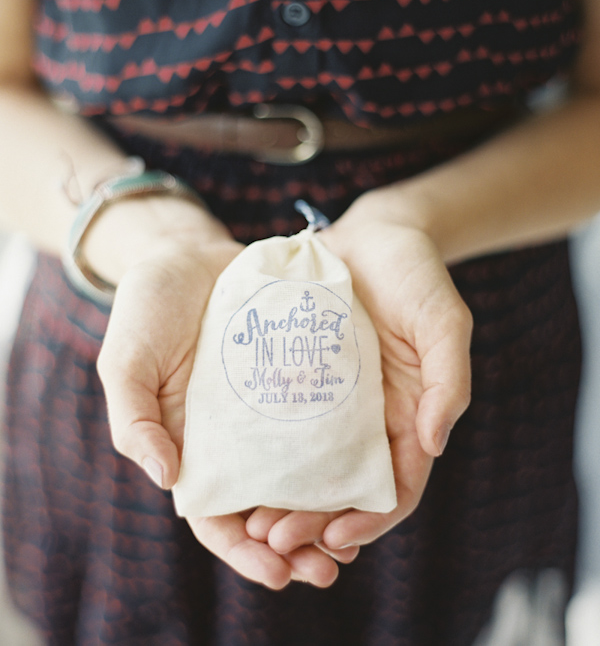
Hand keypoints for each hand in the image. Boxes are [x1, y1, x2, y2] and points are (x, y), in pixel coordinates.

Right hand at [94, 198, 349, 588]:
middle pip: (267, 508)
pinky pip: (324, 422)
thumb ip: (135, 420)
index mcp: (190, 448)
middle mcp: (235, 440)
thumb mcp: (126, 362)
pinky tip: (369, 467)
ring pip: (302, 475)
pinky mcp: (297, 378)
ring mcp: (269, 411)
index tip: (277, 573)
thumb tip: (167, 477)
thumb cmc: (147, 310)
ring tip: (360, 530)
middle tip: (331, 567)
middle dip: (297, 544)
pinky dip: (342, 452)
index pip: (215, 519)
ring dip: (327, 509)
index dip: (243, 552)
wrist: (188, 254)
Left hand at [245, 197, 471, 554]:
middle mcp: (366, 419)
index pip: (395, 487)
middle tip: (274, 539)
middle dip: (314, 523)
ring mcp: (328, 401)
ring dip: (282, 501)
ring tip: (249, 522)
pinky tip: (236, 468)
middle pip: (342, 489)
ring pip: (305, 468)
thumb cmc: (416, 275)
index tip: (338, 537)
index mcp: (407, 416)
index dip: (371, 519)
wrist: (371, 232)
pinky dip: (263, 456)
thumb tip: (432, 444)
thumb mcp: (443, 321)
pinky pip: (278, 425)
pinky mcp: (296, 377)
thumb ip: (448, 380)